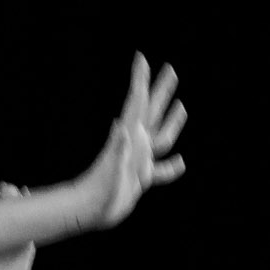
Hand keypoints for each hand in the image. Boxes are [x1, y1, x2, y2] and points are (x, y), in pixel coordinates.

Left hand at [77, 55, 186, 228]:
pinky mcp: (139, 178)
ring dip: (171, 121)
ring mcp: (138, 160)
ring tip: (181, 107)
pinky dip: (171, 167)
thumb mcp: (110, 170)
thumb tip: (120, 125)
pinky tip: (180, 163)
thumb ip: (117, 149)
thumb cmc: (98, 193)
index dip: (140, 80)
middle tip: (170, 68)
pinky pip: (160, 169)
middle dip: (161, 90)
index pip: (137, 102)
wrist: (88, 212)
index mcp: (128, 137)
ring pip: (161, 136)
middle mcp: (134, 144)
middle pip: (152, 111)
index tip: (141, 57)